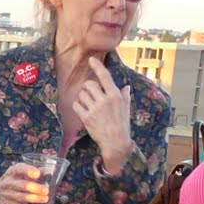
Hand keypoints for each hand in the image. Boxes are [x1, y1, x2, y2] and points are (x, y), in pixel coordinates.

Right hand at [0, 164, 51, 203]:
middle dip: (35, 188)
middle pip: (22, 185)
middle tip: (46, 190)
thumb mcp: (18, 172)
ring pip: (22, 197)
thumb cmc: (11, 180)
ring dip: (35, 198)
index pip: (19, 169)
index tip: (37, 174)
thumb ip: (32, 171)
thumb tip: (49, 171)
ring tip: (45, 198)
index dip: (28, 171)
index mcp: (12, 172)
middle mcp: (9, 183)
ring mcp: (8, 195)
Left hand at [73, 58, 132, 172]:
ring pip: (82, 94)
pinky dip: (78, 105)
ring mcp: (95, 109)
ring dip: (82, 96)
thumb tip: (126, 87)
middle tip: (90, 94)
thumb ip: (124, 96)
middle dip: (88, 87)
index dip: (97, 66)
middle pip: (89, 84)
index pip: (104, 76)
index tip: (91, 60)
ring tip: (87, 103)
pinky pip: (77, 105)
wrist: (116, 143)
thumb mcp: (126, 109)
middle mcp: (104, 100)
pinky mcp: (86, 118)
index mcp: (114, 95)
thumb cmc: (122, 125)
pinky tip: (81, 108)